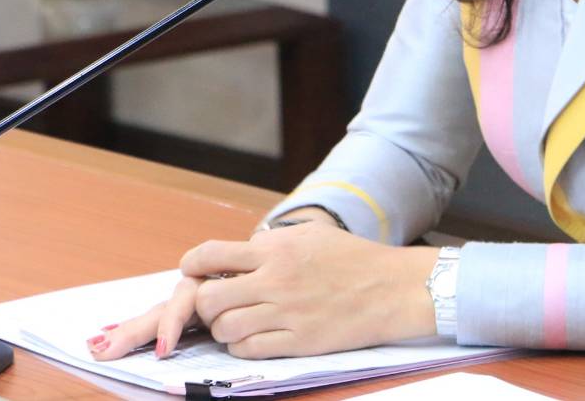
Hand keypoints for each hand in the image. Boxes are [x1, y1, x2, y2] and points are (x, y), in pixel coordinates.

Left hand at [87, 224, 442, 360]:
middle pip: (209, 298)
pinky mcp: (298, 342)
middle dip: (204, 303)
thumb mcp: (310, 235)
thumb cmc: (353, 258)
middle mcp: (275, 281)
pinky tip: (253, 337)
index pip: (212, 255)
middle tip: (215, 303)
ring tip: (235, 321)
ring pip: (225, 329)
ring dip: (222, 327)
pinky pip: (248, 350)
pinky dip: (242, 346)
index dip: (192, 264)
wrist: (392, 288)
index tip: (192, 270)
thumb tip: (238, 252)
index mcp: (276, 249)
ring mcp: (285, 314)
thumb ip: (271, 243)